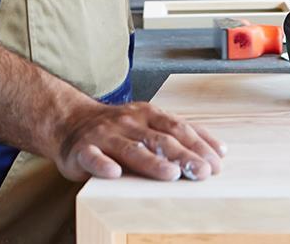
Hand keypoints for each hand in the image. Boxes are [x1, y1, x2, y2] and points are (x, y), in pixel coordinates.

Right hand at [52, 99, 225, 182]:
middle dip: (183, 155)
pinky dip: (103, 165)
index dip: (198, 144)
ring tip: (170, 174)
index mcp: (147, 114)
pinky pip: (93, 157)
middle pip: (159, 139)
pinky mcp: (83, 150)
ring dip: (151, 162)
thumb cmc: (117, 128)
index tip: (216, 162)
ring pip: (130, 149)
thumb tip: (219, 150)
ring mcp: (105, 135)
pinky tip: (114, 173)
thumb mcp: (149, 123)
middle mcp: (128, 122)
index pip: (178, 127)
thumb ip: (180, 134)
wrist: (70, 122)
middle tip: (202, 172)